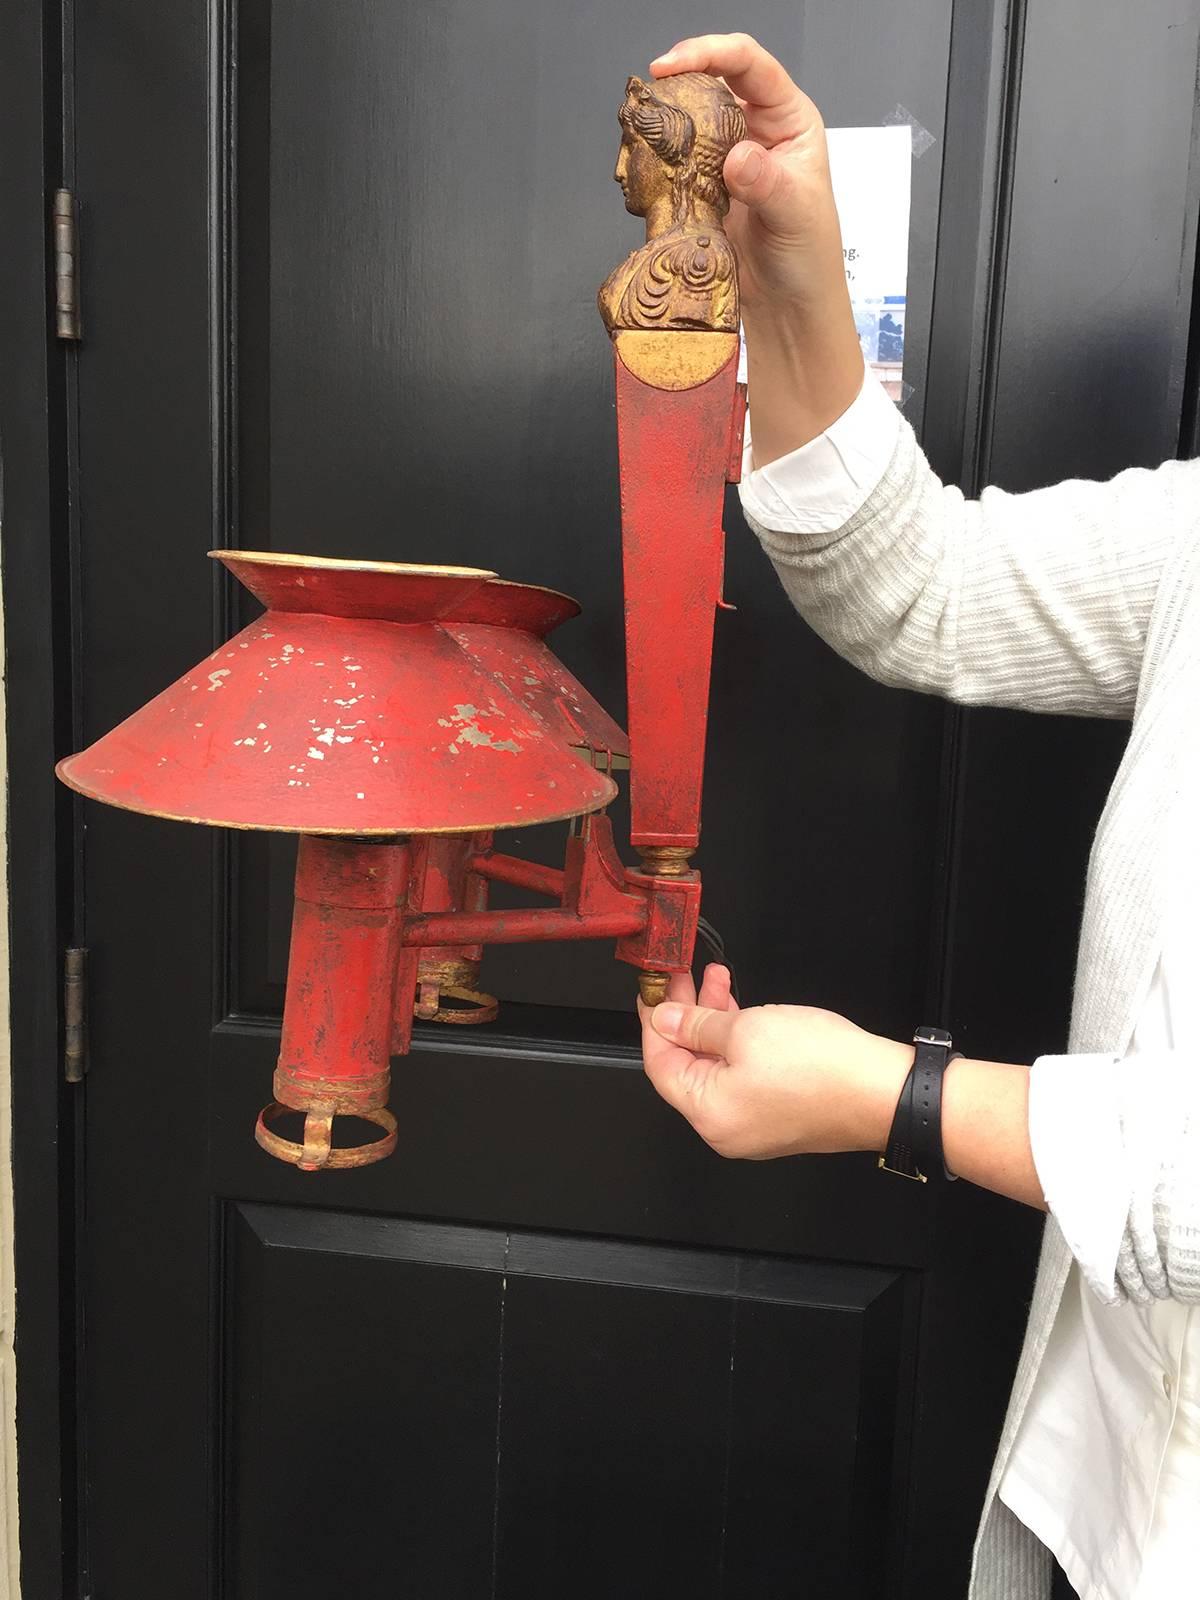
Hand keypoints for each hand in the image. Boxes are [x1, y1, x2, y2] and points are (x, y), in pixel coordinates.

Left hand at [639, 964, 911, 1159]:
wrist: (884, 1091)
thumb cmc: (823, 1067)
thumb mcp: (745, 1028)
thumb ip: (697, 1023)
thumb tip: (666, 1019)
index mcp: (708, 1113)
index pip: (660, 1064)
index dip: (653, 1022)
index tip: (654, 991)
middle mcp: (726, 1129)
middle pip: (687, 1066)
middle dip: (685, 1015)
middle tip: (684, 977)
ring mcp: (754, 1125)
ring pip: (717, 1067)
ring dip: (714, 1022)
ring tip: (717, 980)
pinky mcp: (779, 1115)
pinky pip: (742, 1076)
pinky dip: (737, 1042)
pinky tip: (744, 1010)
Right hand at [649, 35, 863, 462]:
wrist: (789, 311)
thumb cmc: (809, 260)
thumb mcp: (797, 215)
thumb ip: (767, 182)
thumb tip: (739, 158)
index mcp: (790, 121)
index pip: (750, 64)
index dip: (710, 52)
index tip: (672, 65)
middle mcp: (757, 132)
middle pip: (711, 85)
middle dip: (679, 87)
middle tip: (650, 104)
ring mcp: (728, 162)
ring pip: (689, 125)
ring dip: (664, 129)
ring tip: (643, 139)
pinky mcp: (704, 192)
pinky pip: (676, 167)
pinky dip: (659, 167)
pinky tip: (647, 174)